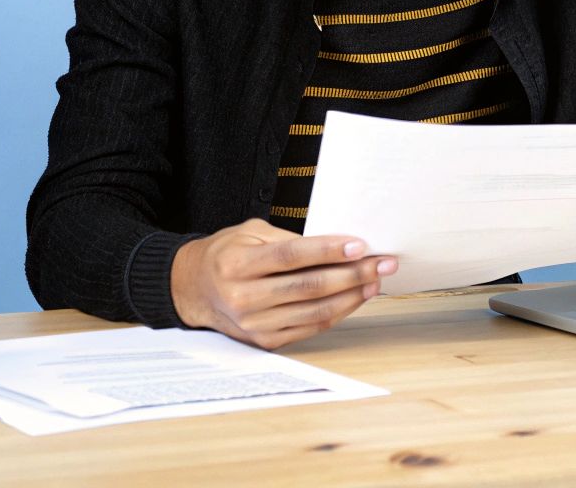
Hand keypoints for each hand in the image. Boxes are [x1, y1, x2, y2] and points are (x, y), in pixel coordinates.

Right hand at [170, 218, 396, 348]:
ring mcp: (254, 324)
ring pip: (315, 311)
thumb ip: (288, 240)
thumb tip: (336, 246)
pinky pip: (310, 328)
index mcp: (237, 264)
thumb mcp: (249, 233)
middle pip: (309, 287)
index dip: (328, 251)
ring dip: (352, 296)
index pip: (291, 257)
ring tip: (375, 280)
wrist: (193, 289)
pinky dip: (337, 313)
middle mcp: (244, 297)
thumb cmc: (225, 255)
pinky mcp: (264, 341)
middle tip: (382, 263)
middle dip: (353, 274)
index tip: (359, 245)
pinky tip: (353, 298)